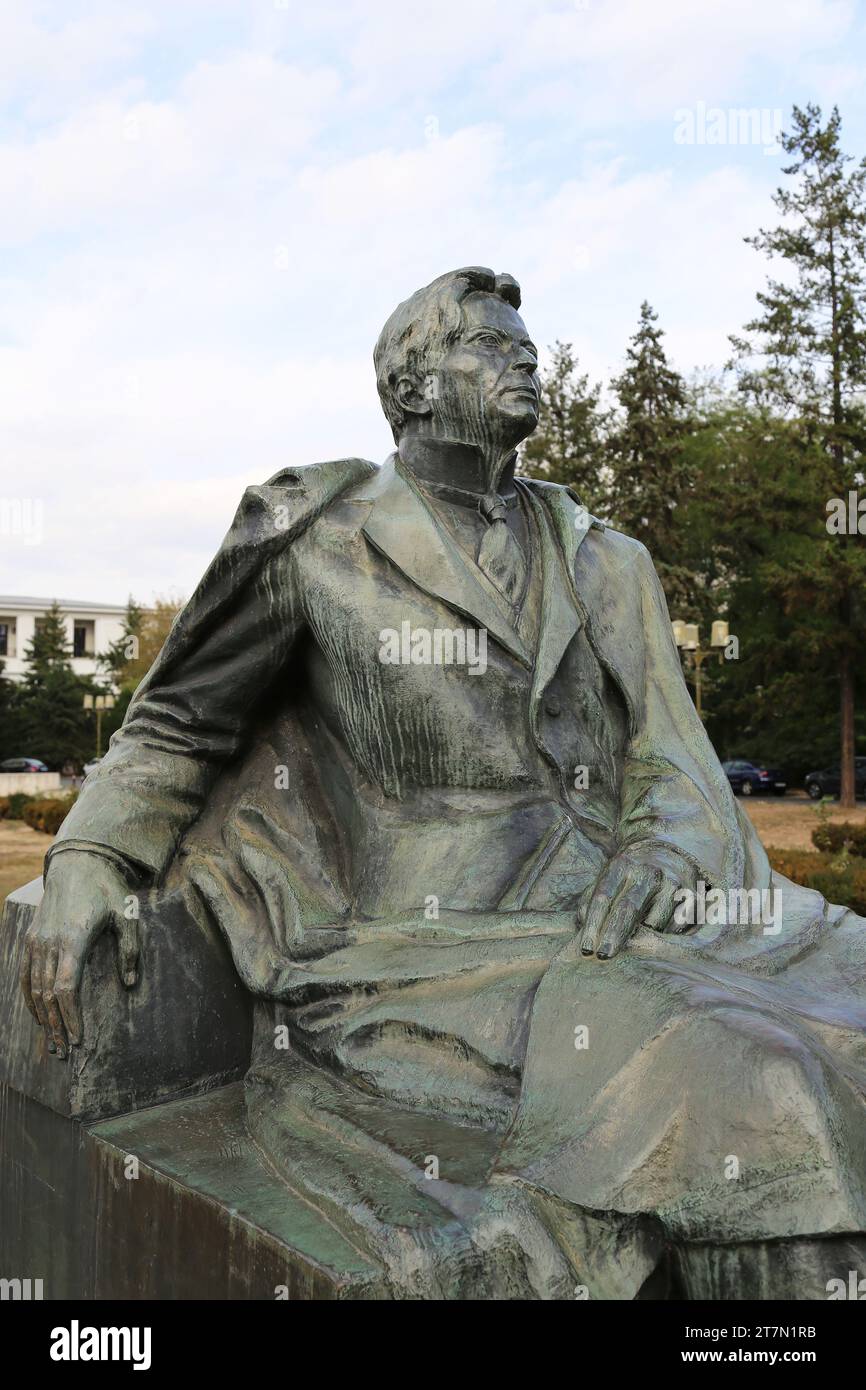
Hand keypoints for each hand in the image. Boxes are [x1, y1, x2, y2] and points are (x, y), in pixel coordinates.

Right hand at [20, 853, 139, 1057]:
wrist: (77, 861)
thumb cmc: (107, 888)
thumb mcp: (127, 914)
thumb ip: (130, 950)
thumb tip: (131, 983)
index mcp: (72, 938)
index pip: (66, 988)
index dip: (71, 1017)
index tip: (79, 1038)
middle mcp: (48, 942)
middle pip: (47, 995)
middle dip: (56, 1026)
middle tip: (65, 1053)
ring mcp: (36, 940)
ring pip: (32, 988)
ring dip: (42, 1018)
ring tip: (52, 1043)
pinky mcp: (31, 938)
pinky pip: (24, 975)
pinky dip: (30, 999)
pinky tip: (39, 1015)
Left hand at [577, 848, 692, 960]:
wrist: (670, 852)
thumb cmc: (630, 874)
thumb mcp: (608, 878)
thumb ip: (592, 900)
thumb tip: (583, 925)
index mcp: (622, 865)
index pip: (604, 897)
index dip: (593, 924)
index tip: (586, 949)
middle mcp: (648, 872)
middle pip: (628, 908)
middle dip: (614, 936)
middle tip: (603, 957)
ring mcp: (672, 883)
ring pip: (653, 923)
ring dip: (642, 938)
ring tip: (636, 938)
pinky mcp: (691, 896)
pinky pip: (674, 927)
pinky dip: (663, 936)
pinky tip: (657, 932)